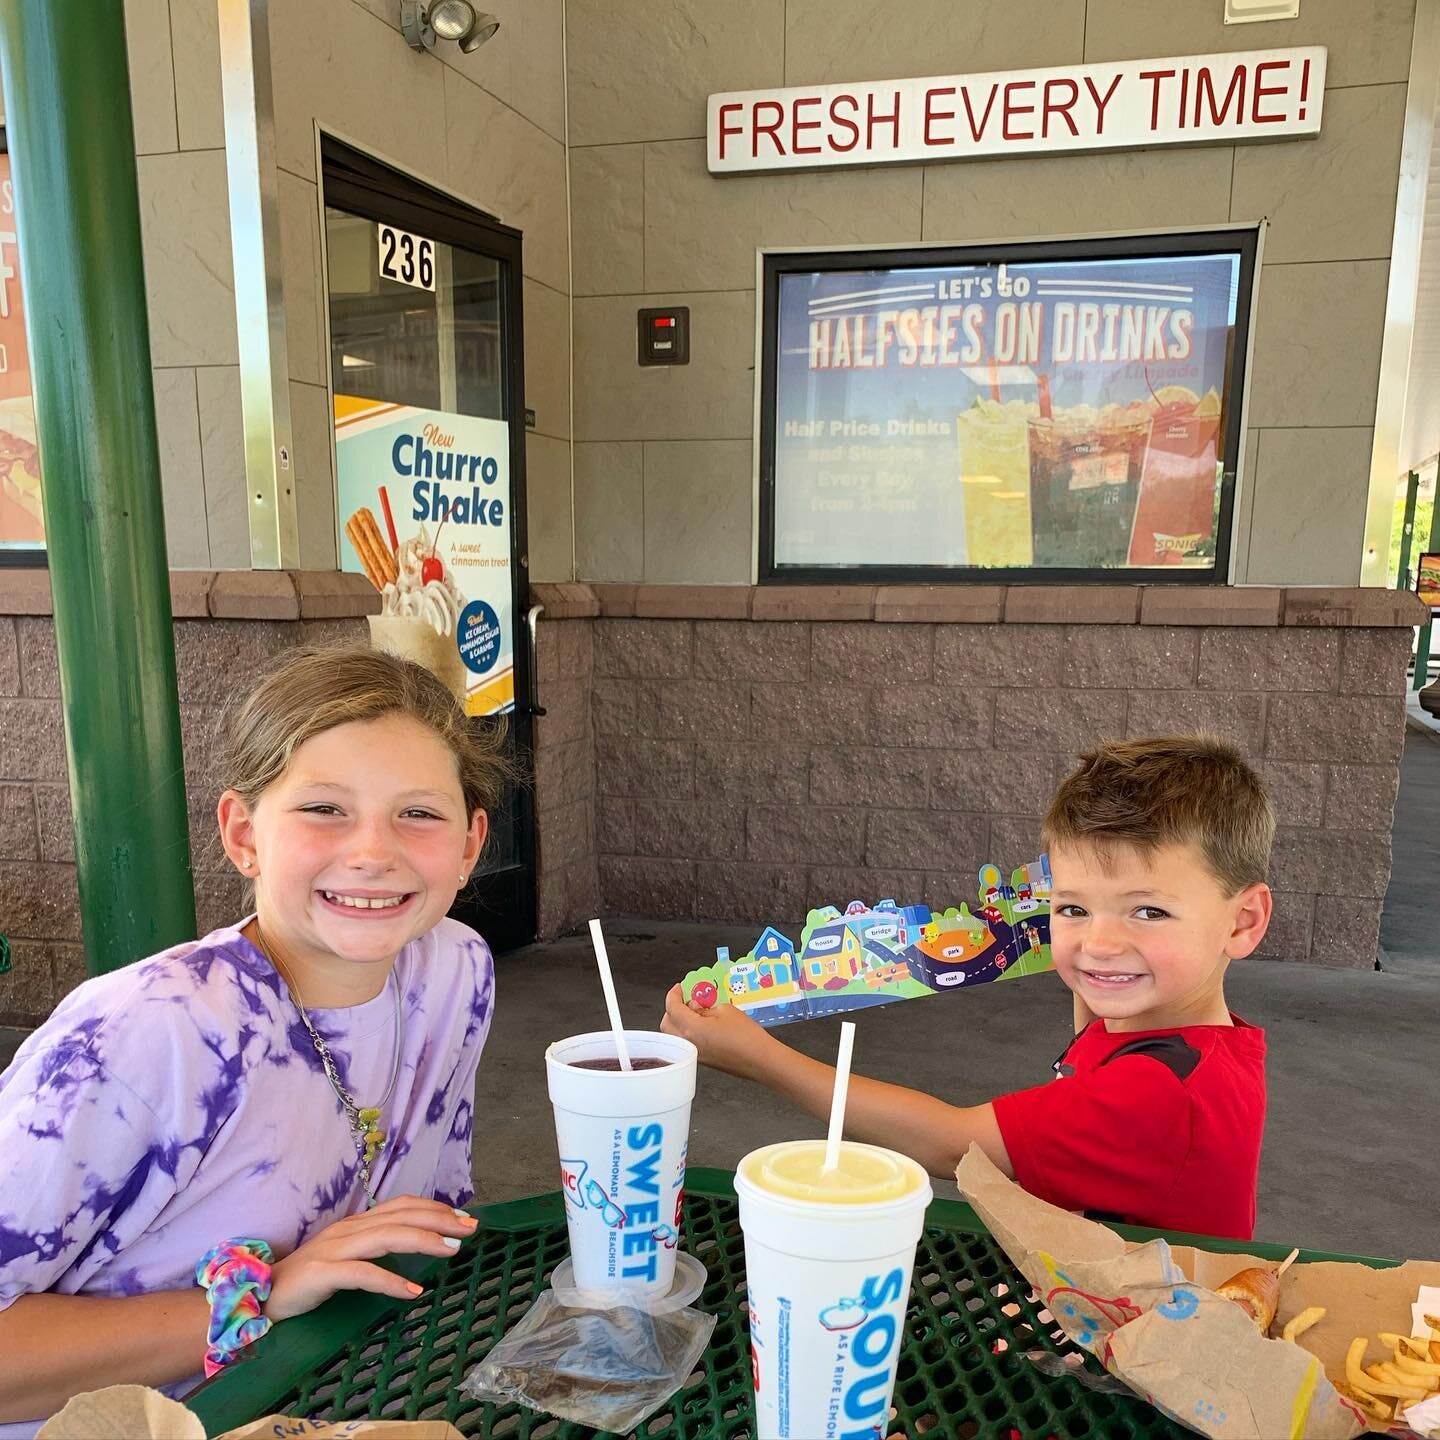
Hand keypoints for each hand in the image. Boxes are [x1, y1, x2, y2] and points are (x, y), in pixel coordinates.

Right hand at [263, 1195, 477, 1321]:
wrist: (260, 1299)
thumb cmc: (307, 1282)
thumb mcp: (347, 1258)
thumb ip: (374, 1248)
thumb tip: (414, 1245)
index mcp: (355, 1223)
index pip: (401, 1205)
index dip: (433, 1208)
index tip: (463, 1217)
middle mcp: (347, 1229)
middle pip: (400, 1217)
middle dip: (439, 1220)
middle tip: (471, 1229)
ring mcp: (333, 1249)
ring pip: (386, 1237)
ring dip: (424, 1241)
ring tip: (452, 1250)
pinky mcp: (321, 1274)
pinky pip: (362, 1274)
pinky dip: (390, 1280)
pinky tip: (412, 1290)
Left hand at [661, 984, 778, 1079]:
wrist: (760, 1059)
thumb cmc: (747, 1036)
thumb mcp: (725, 1010)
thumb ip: (705, 1007)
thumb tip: (697, 1007)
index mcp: (691, 1028)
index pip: (672, 1008)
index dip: (673, 994)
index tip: (679, 988)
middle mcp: (689, 1043)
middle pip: (667, 1023)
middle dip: (673, 1009)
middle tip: (686, 998)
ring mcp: (694, 1053)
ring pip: (675, 1034)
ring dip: (680, 1021)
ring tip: (696, 1010)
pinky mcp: (702, 1059)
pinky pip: (687, 1042)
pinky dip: (688, 1031)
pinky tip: (703, 1024)